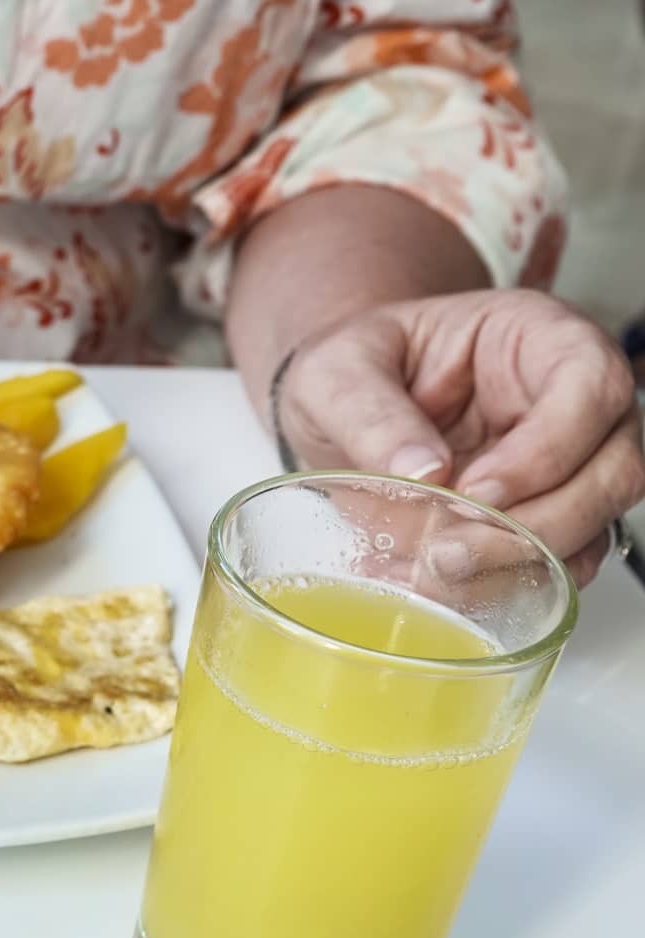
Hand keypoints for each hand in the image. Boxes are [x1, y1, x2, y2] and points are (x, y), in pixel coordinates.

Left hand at [276, 289, 644, 584]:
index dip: (548, 448)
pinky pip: (558, 565)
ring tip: (438, 571)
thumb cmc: (352, 370)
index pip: (591, 385)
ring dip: (526, 562)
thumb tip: (422, 473)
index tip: (475, 491)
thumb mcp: (334, 372)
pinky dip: (506, 585)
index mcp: (536, 338)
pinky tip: (443, 586)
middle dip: (542, 523)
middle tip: (453, 550)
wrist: (333, 413)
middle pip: (616, 469)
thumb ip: (370, 413)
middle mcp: (570, 402)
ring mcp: (566, 466)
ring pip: (597, 526)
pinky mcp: (543, 520)